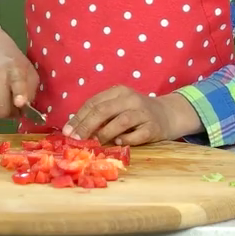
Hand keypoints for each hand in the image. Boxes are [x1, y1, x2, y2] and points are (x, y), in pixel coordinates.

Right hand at [0, 23, 38, 118]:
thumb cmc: (11, 58)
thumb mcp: (28, 68)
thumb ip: (30, 89)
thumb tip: (26, 108)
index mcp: (13, 67)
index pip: (16, 82)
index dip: (19, 94)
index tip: (20, 102)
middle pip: (2, 108)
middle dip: (12, 113)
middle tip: (17, 108)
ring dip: (3, 110)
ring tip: (7, 99)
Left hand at [65, 87, 194, 146]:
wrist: (168, 115)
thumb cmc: (136, 113)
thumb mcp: (117, 107)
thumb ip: (100, 116)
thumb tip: (75, 130)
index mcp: (118, 92)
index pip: (93, 103)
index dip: (78, 117)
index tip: (67, 131)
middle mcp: (131, 99)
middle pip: (104, 110)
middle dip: (86, 126)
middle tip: (76, 139)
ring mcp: (144, 113)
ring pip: (121, 121)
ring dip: (105, 133)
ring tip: (95, 143)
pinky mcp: (154, 127)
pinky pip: (138, 135)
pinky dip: (127, 140)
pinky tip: (119, 143)